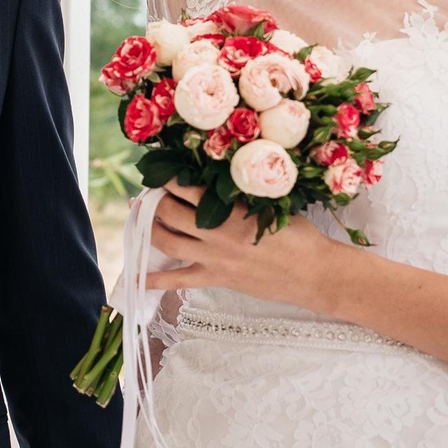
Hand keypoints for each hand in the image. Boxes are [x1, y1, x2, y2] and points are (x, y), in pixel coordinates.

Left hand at [143, 180, 346, 307]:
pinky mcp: (216, 278)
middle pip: (170, 213)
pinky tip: (134, 278)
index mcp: (232, 211)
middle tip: (147, 191)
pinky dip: (153, 280)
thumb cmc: (299, 236)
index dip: (170, 176)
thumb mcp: (272, 205)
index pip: (190, 188)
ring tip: (139, 216)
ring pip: (167, 242)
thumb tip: (221, 177)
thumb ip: (243, 195)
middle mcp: (217, 235)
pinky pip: (177, 281)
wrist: (313, 273)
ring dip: (148, 228)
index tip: (160, 166)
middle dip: (154, 199)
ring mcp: (213, 259)